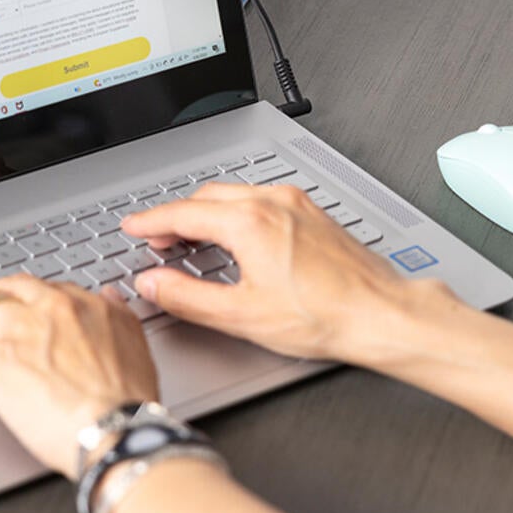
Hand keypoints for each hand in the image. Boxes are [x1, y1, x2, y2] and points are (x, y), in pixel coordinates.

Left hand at [0, 275, 158, 478]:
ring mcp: (21, 334)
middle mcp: (54, 310)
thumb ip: (118, 316)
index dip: (40, 297)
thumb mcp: (136, 344)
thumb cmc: (130, 400)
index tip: (36, 304)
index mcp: (88, 307)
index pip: (55, 290)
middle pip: (16, 289)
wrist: (116, 429)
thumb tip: (110, 298)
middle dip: (0, 292)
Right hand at [121, 184, 454, 364]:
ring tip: (190, 239)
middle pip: (207, 198)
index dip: (151, 221)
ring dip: (206, 213)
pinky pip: (261, 200)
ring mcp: (297, 204)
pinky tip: (235, 235)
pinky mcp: (313, 214)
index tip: (133, 227)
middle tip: (156, 239)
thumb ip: (187, 297)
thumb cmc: (324, 316)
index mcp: (250, 221)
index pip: (183, 213)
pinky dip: (235, 213)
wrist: (380, 313)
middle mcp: (274, 202)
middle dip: (177, 216)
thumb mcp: (241, 315)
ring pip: (236, 196)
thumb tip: (153, 285)